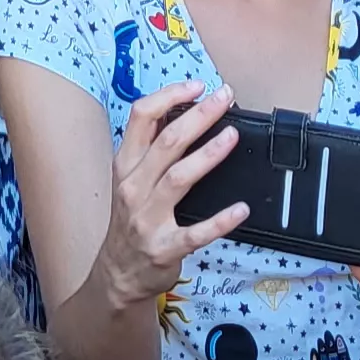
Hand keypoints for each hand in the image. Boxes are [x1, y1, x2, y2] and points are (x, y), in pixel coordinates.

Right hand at [94, 83, 247, 303]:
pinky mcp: (165, 247)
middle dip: (199, 116)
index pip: (141, 117)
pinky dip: (219, 221)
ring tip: (232, 136)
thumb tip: (182, 110)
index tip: (197, 86)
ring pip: (178, 179)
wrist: (119, 274)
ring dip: (207, 155)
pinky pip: (195, 233)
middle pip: (166, 142)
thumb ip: (150, 147)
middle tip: (225, 98)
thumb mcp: (129, 178)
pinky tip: (240, 209)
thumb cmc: (131, 220)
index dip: (170, 96)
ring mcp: (148, 218)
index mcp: (126, 164)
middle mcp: (133, 187)